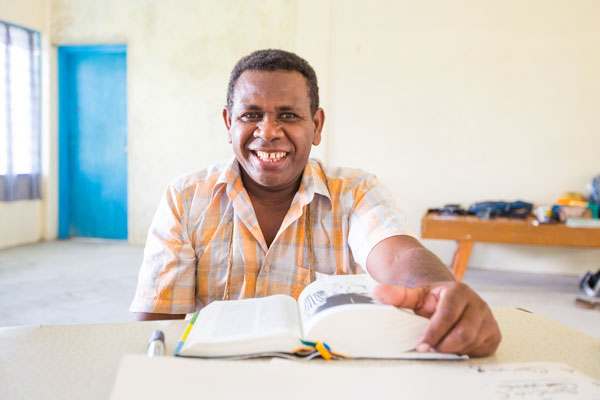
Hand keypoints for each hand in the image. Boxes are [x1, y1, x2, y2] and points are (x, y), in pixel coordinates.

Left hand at [373, 281, 500, 356]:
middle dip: (442, 344)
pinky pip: (480, 350)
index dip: (433, 332)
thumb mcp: (415, 296)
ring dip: (452, 349)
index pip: (447, 315)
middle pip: (463, 333)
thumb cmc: (432, 300)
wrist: (451, 301)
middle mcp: (478, 303)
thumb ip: (397, 294)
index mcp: (458, 291)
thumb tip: (377, 292)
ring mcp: (488, 319)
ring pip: (471, 343)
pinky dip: (464, 352)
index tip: (420, 345)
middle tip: (428, 348)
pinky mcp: (494, 334)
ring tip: (439, 345)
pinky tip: (454, 347)